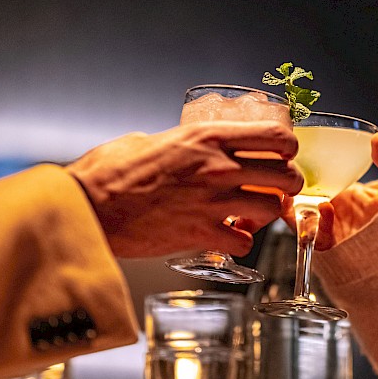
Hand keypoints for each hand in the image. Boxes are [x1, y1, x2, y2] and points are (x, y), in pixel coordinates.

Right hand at [69, 121, 303, 257]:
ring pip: (271, 210)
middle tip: (278, 188)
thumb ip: (179, 142)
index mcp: (207, 137)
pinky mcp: (201, 235)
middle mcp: (218, 167)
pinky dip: (240, 242)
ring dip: (266, 214)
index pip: (275, 136)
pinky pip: (244, 242)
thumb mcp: (151, 140)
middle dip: (288, 184)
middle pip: (285, 176)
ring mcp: (213, 203)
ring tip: (252, 214)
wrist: (89, 207)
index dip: (288, 147)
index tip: (284, 154)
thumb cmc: (110, 172)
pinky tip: (227, 236)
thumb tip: (185, 146)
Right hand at [285, 131, 377, 249]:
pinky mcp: (329, 247)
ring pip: (297, 216)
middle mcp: (326, 206)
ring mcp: (325, 227)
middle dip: (288, 184)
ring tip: (304, 189)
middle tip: (291, 171)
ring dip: (295, 204)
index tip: (296, 154)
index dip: (297, 165)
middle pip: (295, 194)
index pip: (308, 175)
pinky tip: (326, 208)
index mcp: (336, 189)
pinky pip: (314, 238)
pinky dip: (317, 224)